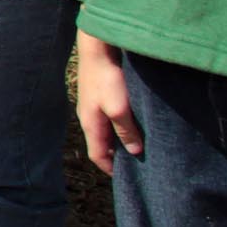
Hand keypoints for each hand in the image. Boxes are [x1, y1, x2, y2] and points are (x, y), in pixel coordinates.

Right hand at [77, 32, 142, 173]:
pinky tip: (131, 121)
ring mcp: (92, 105)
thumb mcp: (119, 109)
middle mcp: (89, 117)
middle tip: (135, 162)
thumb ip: (126, 131)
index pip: (96, 155)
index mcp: (91, 125)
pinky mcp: (99, 94)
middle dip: (115, 155)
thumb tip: (134, 151)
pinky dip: (118, 125)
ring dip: (118, 139)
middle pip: (100, 143)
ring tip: (137, 143)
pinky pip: (108, 117)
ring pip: (105, 130)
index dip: (109, 168)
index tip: (125, 177)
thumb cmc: (106, 79)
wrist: (97, 48)